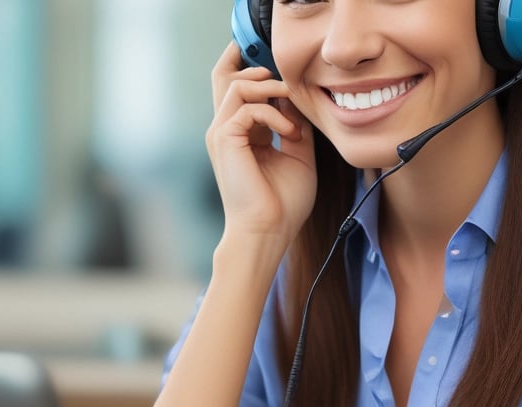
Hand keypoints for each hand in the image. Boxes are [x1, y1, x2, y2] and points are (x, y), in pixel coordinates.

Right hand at [206, 42, 316, 249]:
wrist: (268, 231)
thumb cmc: (283, 203)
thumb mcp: (298, 156)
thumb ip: (296, 126)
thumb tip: (298, 100)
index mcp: (243, 134)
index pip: (241, 89)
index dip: (258, 72)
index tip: (286, 72)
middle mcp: (227, 130)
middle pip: (225, 77)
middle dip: (249, 60)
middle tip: (283, 70)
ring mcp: (222, 133)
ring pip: (237, 84)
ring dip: (271, 88)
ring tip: (292, 108)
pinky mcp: (225, 139)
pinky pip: (248, 107)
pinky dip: (274, 115)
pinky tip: (290, 132)